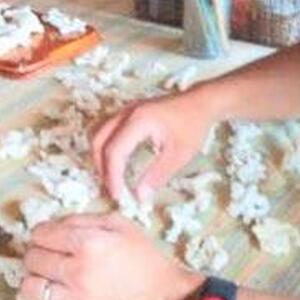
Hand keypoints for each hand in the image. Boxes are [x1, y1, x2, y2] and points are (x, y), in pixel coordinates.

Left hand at [18, 213, 202, 299]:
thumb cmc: (146, 261)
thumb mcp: (121, 225)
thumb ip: (84, 220)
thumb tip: (53, 225)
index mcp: (89, 244)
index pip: (40, 235)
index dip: (41, 234)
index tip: (47, 239)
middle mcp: (78, 272)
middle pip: (31, 260)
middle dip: (36, 255)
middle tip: (48, 259)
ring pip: (29, 290)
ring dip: (34, 282)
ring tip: (47, 281)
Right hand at [91, 89, 214, 202]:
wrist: (201, 102)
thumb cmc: (193, 125)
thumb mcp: (179, 154)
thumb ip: (158, 175)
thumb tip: (139, 196)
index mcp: (138, 120)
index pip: (114, 151)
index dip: (112, 176)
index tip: (119, 196)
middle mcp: (126, 113)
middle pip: (99, 140)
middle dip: (101, 167)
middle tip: (113, 189)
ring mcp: (125, 110)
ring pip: (99, 134)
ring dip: (100, 157)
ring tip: (112, 178)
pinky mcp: (128, 113)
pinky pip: (106, 130)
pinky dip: (106, 148)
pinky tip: (117, 163)